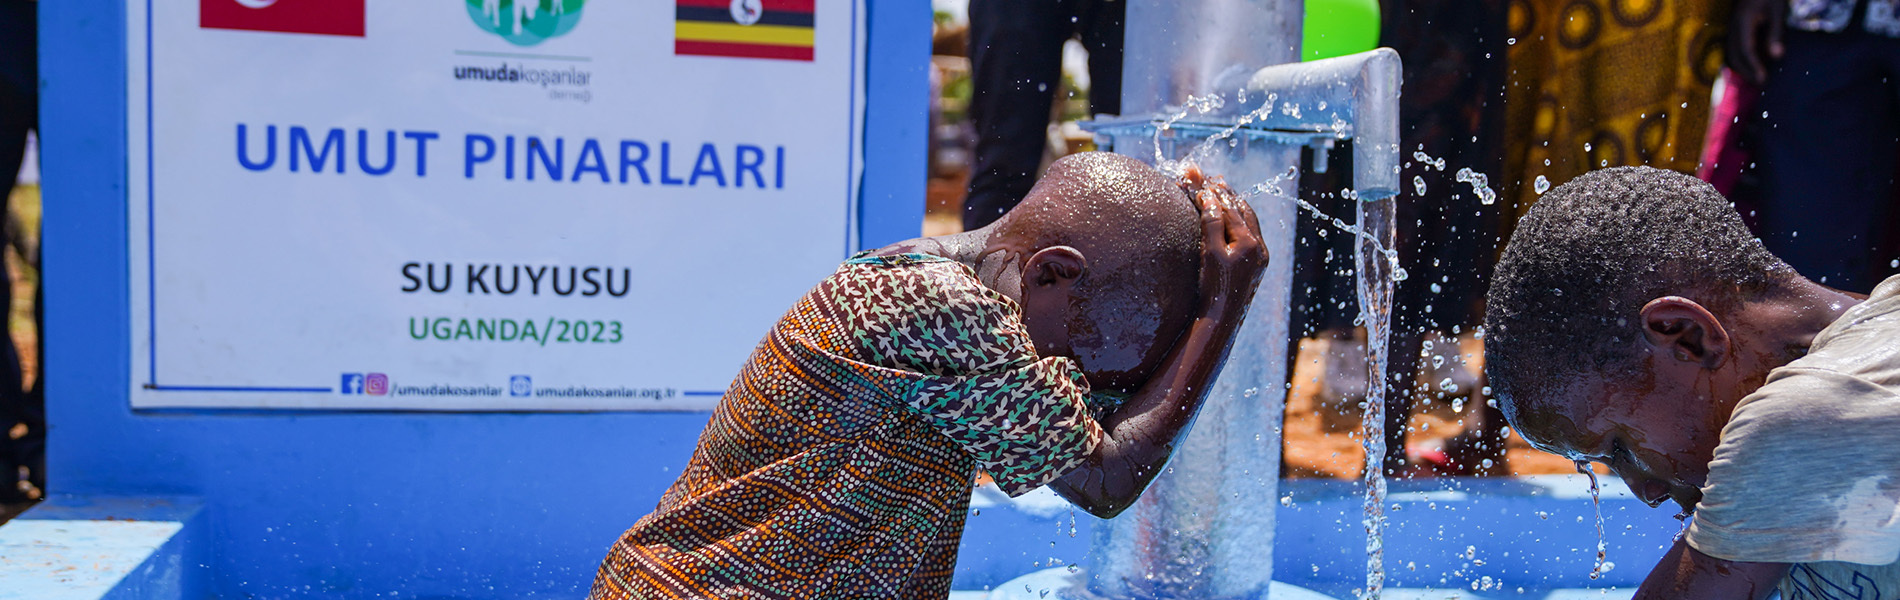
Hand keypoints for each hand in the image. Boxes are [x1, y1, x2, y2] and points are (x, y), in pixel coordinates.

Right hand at [1180, 165, 1266, 316]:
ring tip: (1220, 192)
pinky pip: (1248, 234)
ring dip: (1233, 206)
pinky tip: (1227, 218)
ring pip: (1248, 221)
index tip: (1200, 179)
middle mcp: (1259, 247)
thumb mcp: (1210, 252)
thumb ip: (1212, 222)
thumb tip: (1209, 195)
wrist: (1221, 319)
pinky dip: (1237, 221)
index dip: (1214, 194)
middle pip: (1243, 211)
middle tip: (1212, 180)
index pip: (1230, 209)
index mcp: (1251, 242)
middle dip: (1227, 195)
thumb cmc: (1213, 288)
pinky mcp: (1255, 265)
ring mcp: (1259, 256)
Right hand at [1727, 0, 1785, 84]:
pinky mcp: (1734, 28)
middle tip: (1760, 83)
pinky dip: (1739, 60)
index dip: (1753, 67)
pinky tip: (1751, 64)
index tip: (1763, 79)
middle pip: (1733, 55)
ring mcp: (1731, 28)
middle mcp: (1733, 28)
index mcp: (1743, 23)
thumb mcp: (1777, 11)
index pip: (1745, 50)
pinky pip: (1732, 49)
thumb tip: (1776, 57)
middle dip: (1745, 72)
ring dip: (1741, 68)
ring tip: (1755, 77)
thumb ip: (1775, 33)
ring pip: (1730, 53)